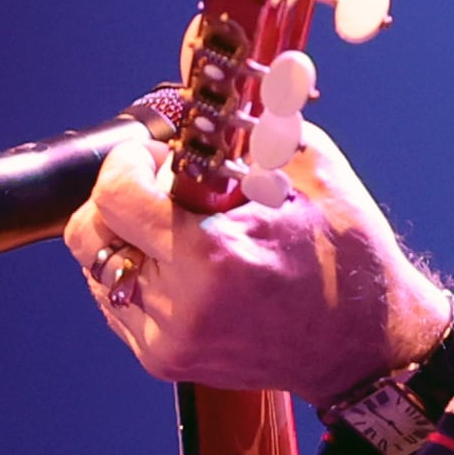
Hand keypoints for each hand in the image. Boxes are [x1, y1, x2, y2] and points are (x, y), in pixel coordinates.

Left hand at [62, 124, 453, 402]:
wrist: (363, 346)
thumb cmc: (346, 262)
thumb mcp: (313, 174)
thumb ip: (256, 125)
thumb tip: (220, 94)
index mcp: (212, 259)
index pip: (115, 197)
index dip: (126, 163)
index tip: (154, 155)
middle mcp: (179, 308)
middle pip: (90, 234)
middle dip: (117, 197)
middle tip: (163, 187)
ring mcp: (167, 341)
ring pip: (98, 268)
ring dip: (127, 235)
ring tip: (180, 227)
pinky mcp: (164, 360)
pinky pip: (115, 299)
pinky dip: (135, 269)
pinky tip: (180, 260)